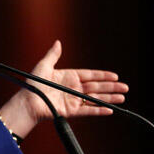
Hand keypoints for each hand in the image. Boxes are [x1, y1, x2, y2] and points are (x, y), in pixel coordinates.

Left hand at [0, 40, 128, 137]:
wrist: (28, 102)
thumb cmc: (33, 85)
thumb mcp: (43, 66)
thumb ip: (53, 55)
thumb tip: (58, 42)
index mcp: (68, 77)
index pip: (90, 75)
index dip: (103, 75)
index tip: (115, 76)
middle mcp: (73, 88)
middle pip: (96, 87)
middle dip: (111, 87)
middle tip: (125, 88)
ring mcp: (73, 100)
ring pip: (95, 99)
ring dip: (109, 99)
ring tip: (122, 98)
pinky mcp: (71, 111)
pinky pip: (87, 110)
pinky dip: (98, 110)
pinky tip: (109, 109)